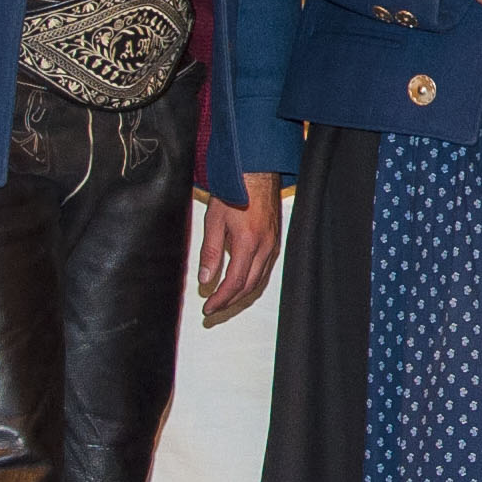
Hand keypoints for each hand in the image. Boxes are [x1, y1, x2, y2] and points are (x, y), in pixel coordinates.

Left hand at [198, 170, 283, 325]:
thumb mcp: (214, 220)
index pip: (234, 282)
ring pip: (259, 280)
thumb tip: (205, 278)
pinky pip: (265, 269)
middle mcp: (265, 246)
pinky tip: (241, 282)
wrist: (257, 172)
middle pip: (248, 286)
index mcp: (248, 242)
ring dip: (241, 293)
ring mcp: (273, 244)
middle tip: (214, 308)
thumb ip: (210, 251)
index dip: (220, 299)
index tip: (208, 308)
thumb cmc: (236, 190)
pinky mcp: (275, 241)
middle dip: (230, 301)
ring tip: (225, 300)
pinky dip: (252, 281)